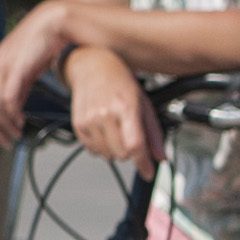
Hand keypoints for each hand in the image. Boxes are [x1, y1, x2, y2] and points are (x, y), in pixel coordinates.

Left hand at [0, 6, 67, 145]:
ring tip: (16, 133)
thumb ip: (16, 89)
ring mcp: (2, 67)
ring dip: (4, 125)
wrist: (53, 23)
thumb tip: (13, 109)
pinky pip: (7, 99)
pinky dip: (12, 114)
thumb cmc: (40, 45)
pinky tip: (21, 121)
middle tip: (6, 141)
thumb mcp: (23, 70)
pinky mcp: (16, 68)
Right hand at [67, 56, 155, 171]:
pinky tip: (103, 130)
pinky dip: (101, 146)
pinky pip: (92, 150)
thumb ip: (153, 133)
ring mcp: (89, 120)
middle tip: (130, 137)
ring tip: (115, 130)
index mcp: (125, 107)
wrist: (92, 67)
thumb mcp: (143, 103)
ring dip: (114, 150)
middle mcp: (105, 114)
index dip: (143, 164)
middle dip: (129, 153)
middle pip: (121, 155)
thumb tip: (160, 157)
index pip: (135, 145)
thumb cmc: (119, 82)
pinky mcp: (78, 125)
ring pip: (106, 156)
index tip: (148, 173)